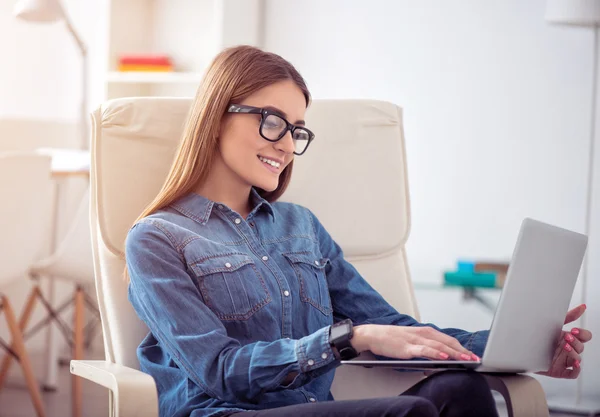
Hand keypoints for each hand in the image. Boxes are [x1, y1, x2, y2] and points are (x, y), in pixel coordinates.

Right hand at [352, 324, 479, 360]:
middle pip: (446, 341)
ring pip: (439, 345)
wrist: (373, 335)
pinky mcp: (407, 348)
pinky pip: (424, 350)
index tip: (472, 354)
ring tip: (466, 358)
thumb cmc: (391, 339)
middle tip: (474, 358)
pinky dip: (436, 352)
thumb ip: (425, 346)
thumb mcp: (411, 340)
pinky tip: (444, 356)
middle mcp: (422, 333)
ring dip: (454, 352)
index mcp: (424, 331)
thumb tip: (438, 356)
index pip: (447, 339)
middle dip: (462, 350)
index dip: (460, 346)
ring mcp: (415, 340)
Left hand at [537, 304, 592, 378]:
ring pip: (578, 359)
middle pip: (581, 347)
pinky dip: (577, 370)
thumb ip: (568, 316)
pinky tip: (574, 363)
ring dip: (574, 353)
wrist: (518, 347)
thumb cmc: (536, 335)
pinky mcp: (560, 370)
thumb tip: (583, 307)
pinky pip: (573, 373)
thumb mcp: (551, 324)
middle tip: (566, 337)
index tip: (574, 330)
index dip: (583, 334)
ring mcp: (564, 360)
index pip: (585, 336)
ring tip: (564, 346)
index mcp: (567, 337)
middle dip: (576, 342)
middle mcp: (567, 349)